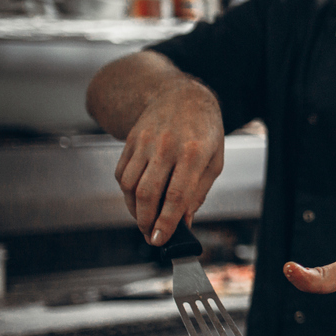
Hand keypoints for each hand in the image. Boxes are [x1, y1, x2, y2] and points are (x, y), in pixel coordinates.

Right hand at [113, 80, 223, 245]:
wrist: (181, 96)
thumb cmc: (204, 131)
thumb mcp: (214, 161)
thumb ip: (198, 192)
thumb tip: (184, 222)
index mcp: (193, 152)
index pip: (176, 194)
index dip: (167, 221)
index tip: (160, 239)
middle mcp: (166, 147)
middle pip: (147, 192)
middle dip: (145, 221)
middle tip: (150, 235)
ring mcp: (145, 142)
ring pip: (129, 185)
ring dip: (134, 209)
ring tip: (145, 220)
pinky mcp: (130, 141)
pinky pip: (121, 173)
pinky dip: (127, 193)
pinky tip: (138, 200)